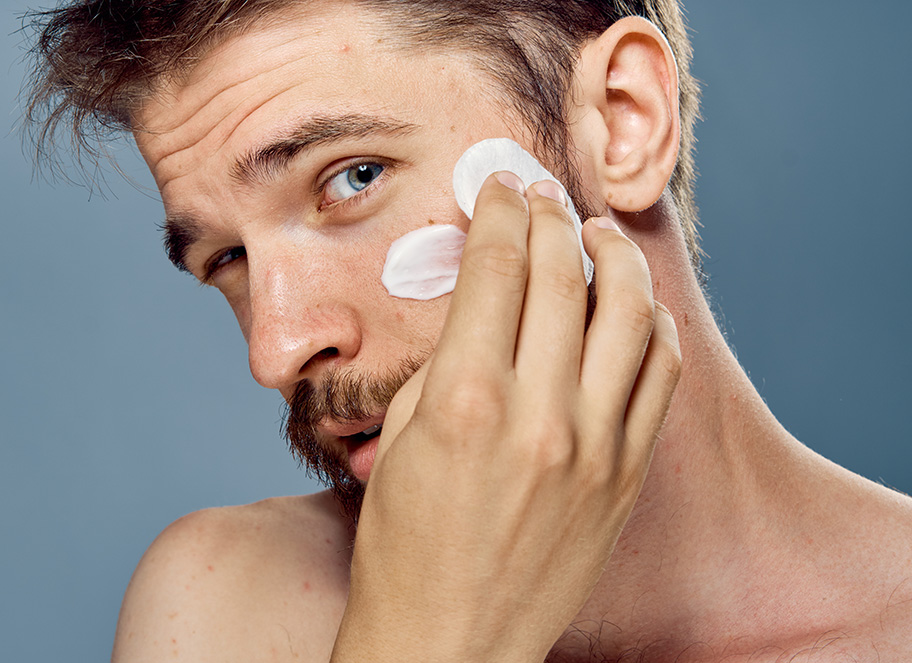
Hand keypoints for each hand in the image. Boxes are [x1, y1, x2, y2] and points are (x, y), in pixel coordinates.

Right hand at [331, 173, 681, 662]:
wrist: (451, 640)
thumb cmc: (405, 546)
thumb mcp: (404, 437)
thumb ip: (450, 359)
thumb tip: (484, 298)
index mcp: (466, 400)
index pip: (497, 266)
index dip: (499, 211)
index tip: (498, 186)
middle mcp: (540, 415)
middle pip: (563, 273)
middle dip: (550, 214)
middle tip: (540, 194)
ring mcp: (596, 446)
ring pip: (631, 312)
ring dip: (615, 255)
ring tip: (598, 232)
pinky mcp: (627, 475)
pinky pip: (662, 374)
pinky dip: (654, 323)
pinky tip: (635, 304)